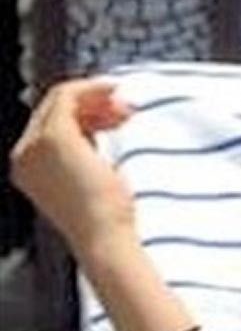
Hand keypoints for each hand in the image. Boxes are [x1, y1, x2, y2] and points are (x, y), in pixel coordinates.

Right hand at [9, 79, 136, 258]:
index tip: (115, 115)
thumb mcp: (94, 182)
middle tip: (124, 108)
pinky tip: (115, 93)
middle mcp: (24, 154)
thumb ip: (87, 156)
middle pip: (54, 110)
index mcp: (30, 167)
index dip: (85, 115)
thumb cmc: (107, 223)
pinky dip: (93, 90)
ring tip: (126, 108)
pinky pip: (68, 96)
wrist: (104, 241)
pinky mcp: (54, 137)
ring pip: (61, 100)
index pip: (52, 125)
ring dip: (96, 98)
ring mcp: (35, 145)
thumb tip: (99, 130)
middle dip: (92, 104)